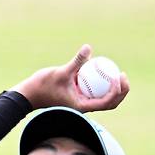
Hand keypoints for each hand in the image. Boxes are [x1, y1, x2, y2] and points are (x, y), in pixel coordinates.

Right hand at [13, 44, 128, 113]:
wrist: (31, 94)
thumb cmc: (44, 86)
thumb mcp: (61, 72)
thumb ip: (77, 61)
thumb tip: (88, 47)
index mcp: (83, 107)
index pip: (106, 102)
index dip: (116, 90)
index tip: (117, 76)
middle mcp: (85, 107)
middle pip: (110, 103)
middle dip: (121, 91)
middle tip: (123, 75)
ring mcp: (83, 102)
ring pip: (105, 98)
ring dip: (114, 88)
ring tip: (118, 72)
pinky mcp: (79, 96)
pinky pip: (96, 90)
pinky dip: (102, 82)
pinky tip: (103, 69)